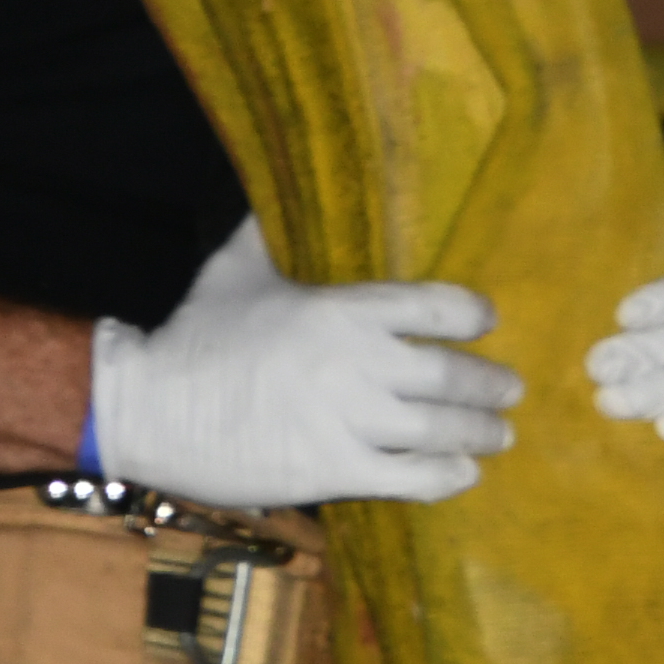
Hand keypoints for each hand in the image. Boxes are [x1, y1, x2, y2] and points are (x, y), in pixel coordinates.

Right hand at [89, 214, 522, 509]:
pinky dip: (446, 476)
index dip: (471, 314)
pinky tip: (462, 473)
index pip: (433, 307)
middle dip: (490, 383)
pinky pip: (411, 478)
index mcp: (340, 310)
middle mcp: (356, 364)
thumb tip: (271, 186)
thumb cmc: (194, 335)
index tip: (488, 320)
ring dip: (479, 432)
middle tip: (510, 388)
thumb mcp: (234, 269)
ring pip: (440, 429)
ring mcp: (348, 421)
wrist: (153, 408)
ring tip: (498, 434)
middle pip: (449, 375)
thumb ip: (266, 230)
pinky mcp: (334, 471)